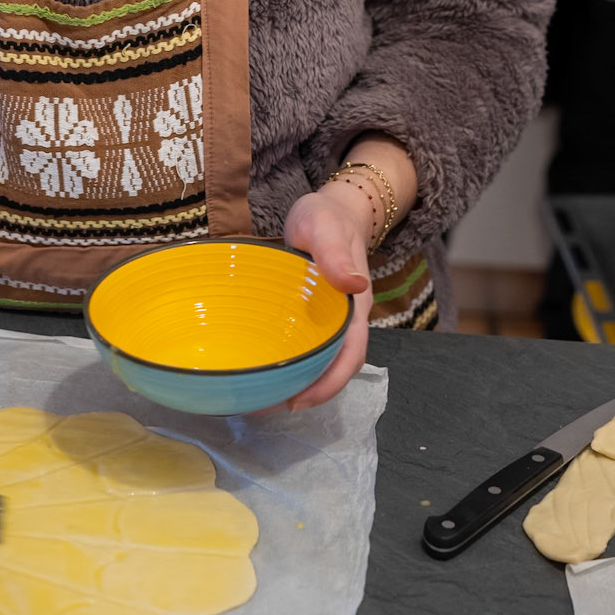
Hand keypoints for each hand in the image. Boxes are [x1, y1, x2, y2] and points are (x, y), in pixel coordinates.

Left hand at [279, 182, 373, 412]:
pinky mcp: (309, 315)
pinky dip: (286, 361)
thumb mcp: (326, 228)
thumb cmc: (328, 217)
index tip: (299, 402)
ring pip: (317, 360)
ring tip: (258, 395)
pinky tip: (260, 366)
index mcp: (353, 307)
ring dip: (295, 381)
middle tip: (265, 405)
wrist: (331, 209)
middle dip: (306, 393)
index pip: (350, 356)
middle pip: (333, 368)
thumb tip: (355, 284)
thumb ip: (336, 254)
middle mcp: (342, 320)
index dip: (329, 384)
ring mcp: (326, 320)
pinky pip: (302, 345)